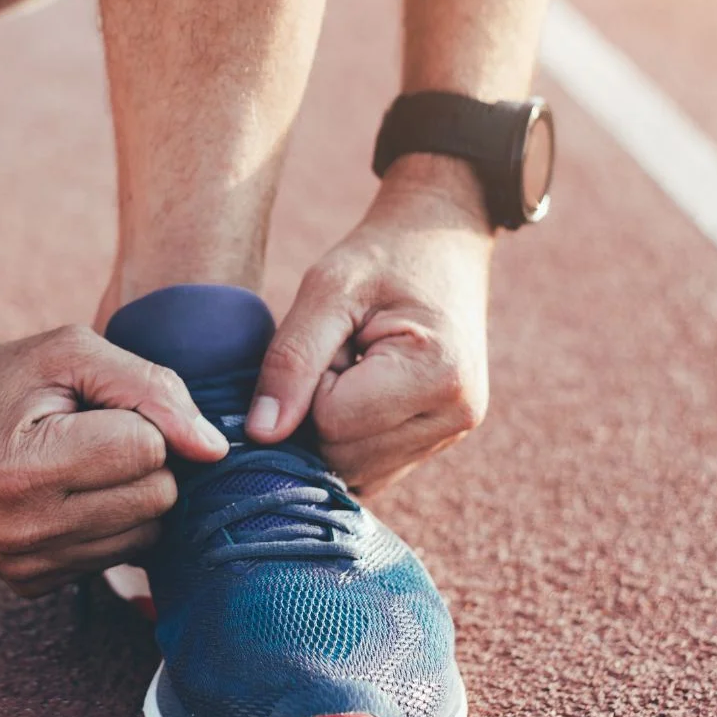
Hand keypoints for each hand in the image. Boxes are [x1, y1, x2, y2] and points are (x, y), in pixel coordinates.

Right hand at [0, 326, 227, 595]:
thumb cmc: (9, 376)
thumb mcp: (75, 353)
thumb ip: (153, 389)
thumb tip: (215, 450)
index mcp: (24, 470)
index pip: (147, 451)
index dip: (138, 417)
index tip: (95, 406)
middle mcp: (21, 531)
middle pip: (156, 498)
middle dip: (142, 457)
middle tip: (90, 431)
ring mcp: (23, 565)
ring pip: (146, 535)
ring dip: (130, 492)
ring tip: (79, 460)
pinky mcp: (28, 583)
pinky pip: (117, 556)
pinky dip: (107, 521)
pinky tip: (67, 492)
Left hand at [247, 155, 494, 495]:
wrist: (441, 243)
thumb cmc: (382, 256)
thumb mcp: (326, 289)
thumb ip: (291, 360)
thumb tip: (260, 433)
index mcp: (437, 375)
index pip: (331, 423)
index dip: (310, 385)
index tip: (332, 340)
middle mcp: (456, 417)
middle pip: (342, 457)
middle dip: (318, 412)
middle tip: (341, 352)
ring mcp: (452, 436)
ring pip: (353, 473)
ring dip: (332, 428)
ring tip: (354, 368)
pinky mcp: (438, 443)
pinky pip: (370, 472)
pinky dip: (349, 440)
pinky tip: (360, 393)